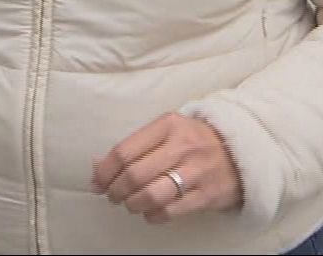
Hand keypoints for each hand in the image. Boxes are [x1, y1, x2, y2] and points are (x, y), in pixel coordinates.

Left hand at [93, 112, 243, 223]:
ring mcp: (199, 171)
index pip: (124, 151)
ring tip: (130, 205)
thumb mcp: (167, 131)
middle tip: (112, 196)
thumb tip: (97, 168)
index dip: (105, 171)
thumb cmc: (194, 140)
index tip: (97, 182)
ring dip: (133, 204)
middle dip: (116, 190)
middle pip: (135, 174)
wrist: (244, 150)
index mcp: (167, 125)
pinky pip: (172, 210)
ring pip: (152, 195)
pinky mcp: (210, 194)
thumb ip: (135, 146)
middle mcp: (183, 146)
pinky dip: (153, 215)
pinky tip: (149, 213)